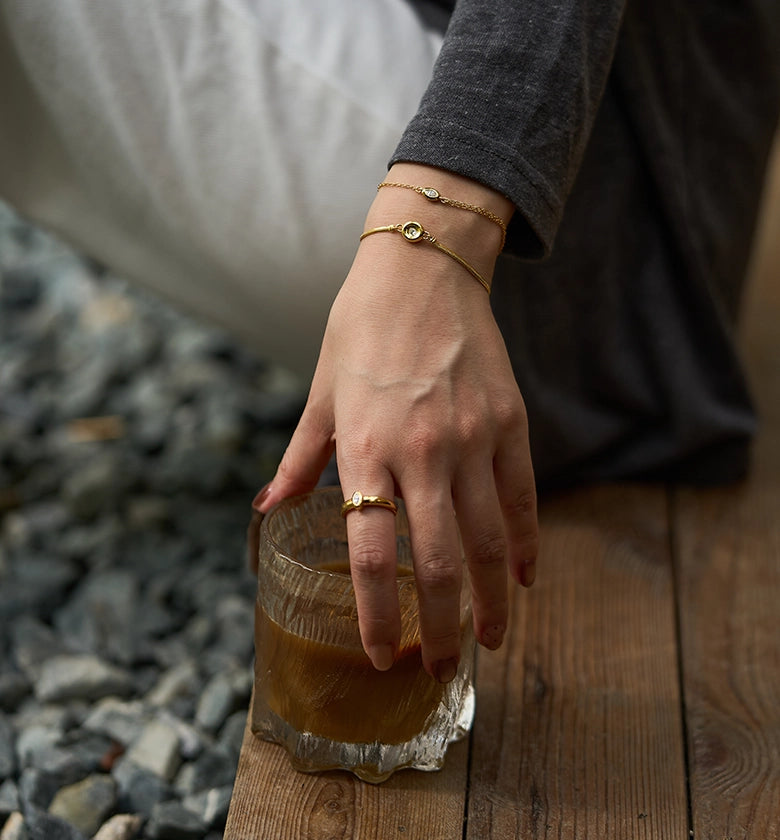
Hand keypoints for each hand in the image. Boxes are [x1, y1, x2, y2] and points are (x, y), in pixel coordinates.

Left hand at [254, 165, 538, 679]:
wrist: (423, 266)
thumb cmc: (362, 328)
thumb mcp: (321, 390)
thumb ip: (301, 456)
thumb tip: (268, 508)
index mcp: (365, 446)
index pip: (372, 552)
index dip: (377, 613)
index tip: (382, 655)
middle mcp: (421, 449)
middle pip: (438, 561)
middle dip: (443, 627)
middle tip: (443, 667)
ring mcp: (472, 435)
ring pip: (488, 539)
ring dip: (491, 599)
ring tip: (492, 638)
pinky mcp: (510, 420)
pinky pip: (522, 496)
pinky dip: (525, 543)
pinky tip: (523, 577)